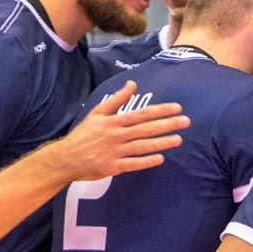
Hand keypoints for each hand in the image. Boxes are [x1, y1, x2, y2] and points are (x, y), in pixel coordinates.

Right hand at [49, 80, 188, 180]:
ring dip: (162, 142)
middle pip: (146, 128)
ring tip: (179, 139)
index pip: (141, 113)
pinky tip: (160, 158)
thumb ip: (117, 99)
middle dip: (168, 124)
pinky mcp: (112, 167)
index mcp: (114, 121)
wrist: (66, 158)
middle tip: (186, 121)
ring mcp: (115, 151)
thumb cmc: (83, 134)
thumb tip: (133, 84)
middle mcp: (116, 135)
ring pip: (142, 146)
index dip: (160, 110)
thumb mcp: (98, 113)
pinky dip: (146, 161)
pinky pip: (133, 163)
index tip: (177, 108)